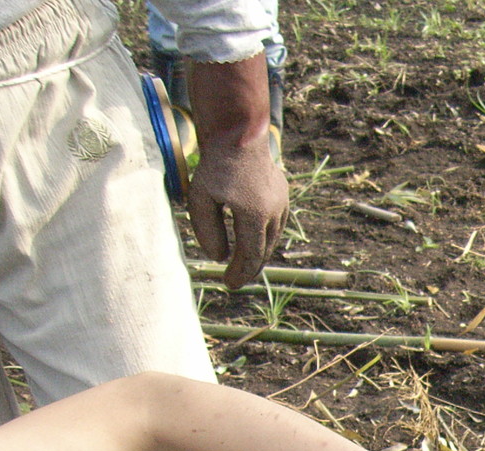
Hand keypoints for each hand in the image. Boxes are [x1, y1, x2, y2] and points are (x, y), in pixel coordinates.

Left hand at [186, 56, 289, 287]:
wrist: (238, 132)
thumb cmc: (214, 165)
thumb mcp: (201, 200)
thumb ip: (208, 231)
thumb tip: (217, 258)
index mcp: (254, 216)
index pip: (250, 256)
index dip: (240, 274)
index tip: (228, 284)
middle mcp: (274, 213)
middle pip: (264, 251)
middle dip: (250, 267)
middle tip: (235, 278)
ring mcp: (281, 203)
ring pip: (272, 238)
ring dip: (258, 252)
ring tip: (244, 261)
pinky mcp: (282, 194)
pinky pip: (275, 222)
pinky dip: (264, 235)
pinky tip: (253, 238)